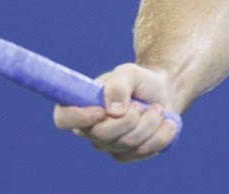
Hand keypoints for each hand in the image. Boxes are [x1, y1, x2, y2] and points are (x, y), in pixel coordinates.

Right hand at [52, 63, 179, 161]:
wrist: (162, 93)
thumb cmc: (139, 81)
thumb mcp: (129, 73)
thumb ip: (119, 85)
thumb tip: (113, 111)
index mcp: (82, 104)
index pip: (63, 118)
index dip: (78, 118)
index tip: (101, 111)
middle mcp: (90, 128)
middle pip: (101, 135)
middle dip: (129, 119)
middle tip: (142, 105)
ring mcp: (108, 145)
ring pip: (126, 144)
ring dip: (148, 124)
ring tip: (157, 109)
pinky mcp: (127, 155)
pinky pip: (142, 152)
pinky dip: (159, 136)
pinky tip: (164, 123)